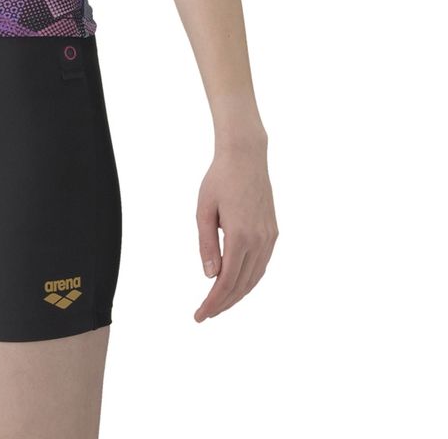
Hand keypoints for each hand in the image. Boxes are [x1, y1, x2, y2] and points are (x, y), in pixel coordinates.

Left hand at [194, 138, 277, 321]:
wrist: (246, 157)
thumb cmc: (219, 180)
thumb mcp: (204, 210)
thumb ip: (207, 244)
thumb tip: (210, 277)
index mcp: (240, 236)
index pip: (227, 282)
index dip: (213, 302)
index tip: (200, 316)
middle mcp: (259, 241)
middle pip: (242, 285)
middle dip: (224, 303)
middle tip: (205, 314)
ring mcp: (270, 238)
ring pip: (255, 278)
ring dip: (237, 294)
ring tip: (219, 303)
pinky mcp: (273, 232)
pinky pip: (262, 265)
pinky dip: (249, 280)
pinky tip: (237, 284)